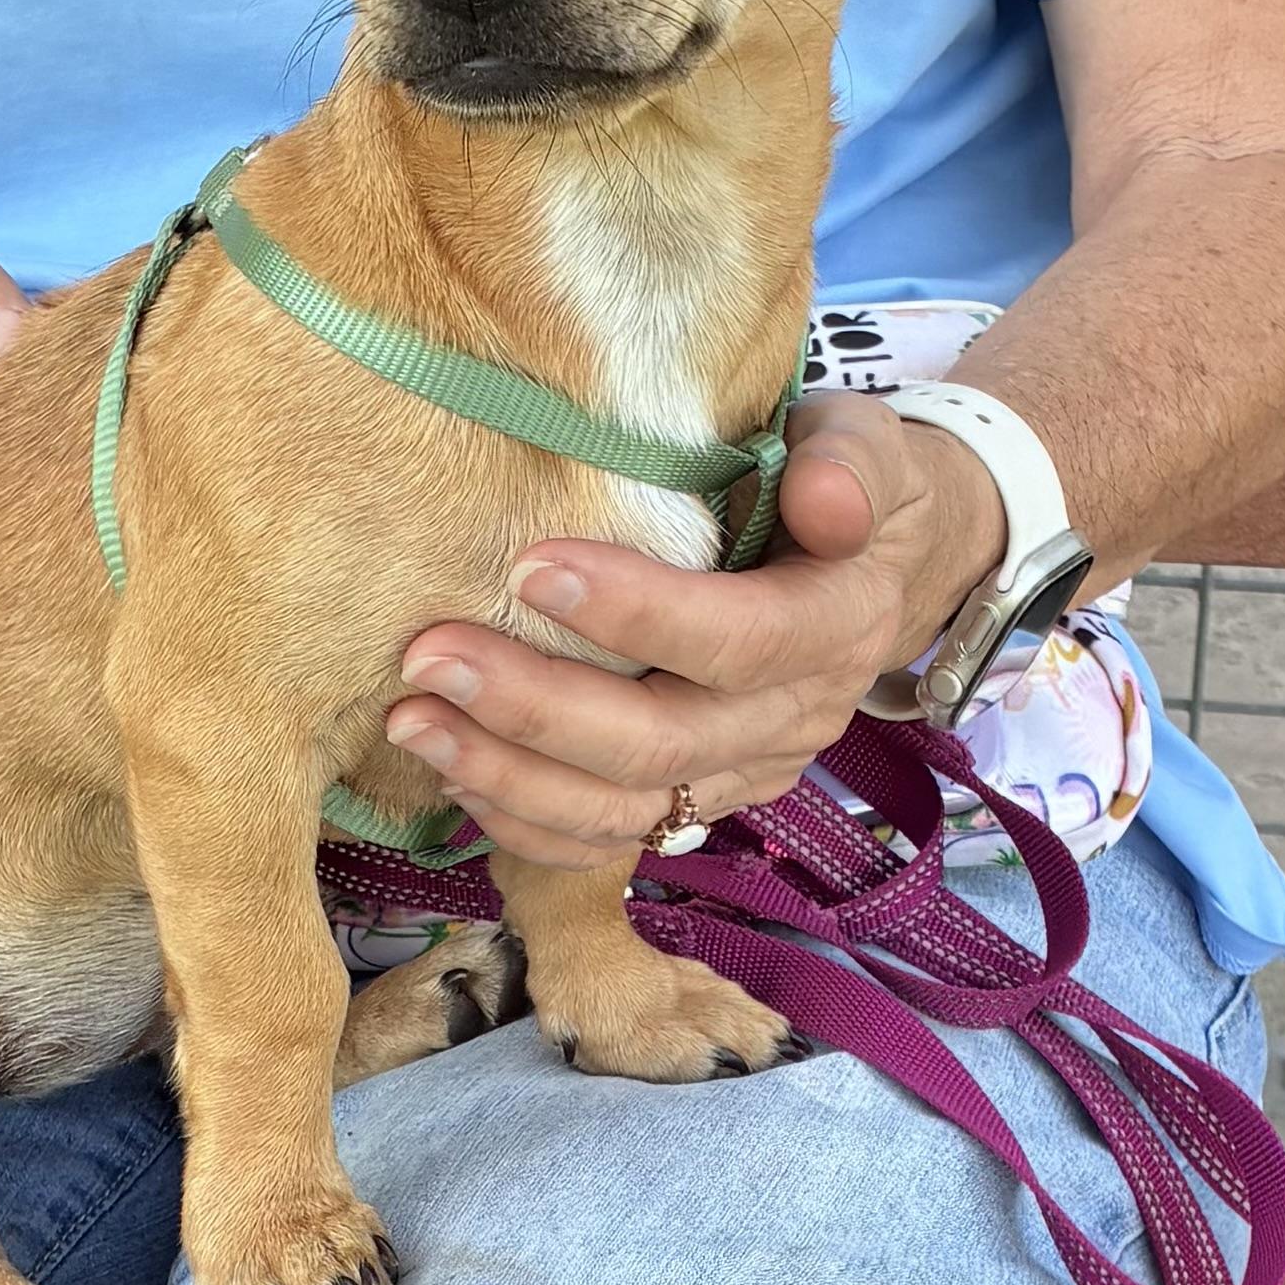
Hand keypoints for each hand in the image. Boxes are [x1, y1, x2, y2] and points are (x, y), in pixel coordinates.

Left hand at [383, 394, 1004, 868]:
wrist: (874, 567)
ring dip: (509, 775)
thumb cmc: (841, 480)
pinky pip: (611, 841)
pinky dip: (528, 824)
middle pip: (661, 742)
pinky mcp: (702, 802)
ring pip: (624, 808)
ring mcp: (746, 773)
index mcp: (839, 624)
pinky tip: (454, 779)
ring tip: (411, 724)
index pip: (740, 640)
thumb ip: (852, 463)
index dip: (638, 614)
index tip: (529, 567)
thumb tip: (826, 496)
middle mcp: (795, 718)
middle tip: (428, 657)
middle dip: (534, 707)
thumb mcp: (866, 443)